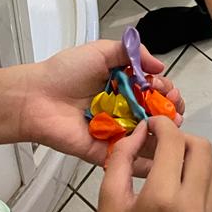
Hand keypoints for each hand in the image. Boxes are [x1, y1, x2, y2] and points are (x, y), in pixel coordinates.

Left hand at [25, 40, 183, 171]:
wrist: (37, 98)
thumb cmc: (65, 72)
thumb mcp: (100, 51)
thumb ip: (130, 52)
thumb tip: (159, 65)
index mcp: (122, 84)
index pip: (153, 88)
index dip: (165, 89)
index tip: (167, 89)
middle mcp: (122, 108)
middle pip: (155, 112)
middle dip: (170, 110)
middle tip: (174, 108)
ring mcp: (116, 132)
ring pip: (148, 136)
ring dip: (164, 134)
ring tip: (172, 127)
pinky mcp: (107, 153)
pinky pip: (130, 159)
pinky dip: (148, 160)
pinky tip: (163, 154)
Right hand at [96, 117, 211, 211]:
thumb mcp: (108, 204)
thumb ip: (121, 160)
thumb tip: (139, 132)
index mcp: (162, 198)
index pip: (173, 140)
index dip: (161, 124)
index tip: (152, 126)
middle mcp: (193, 209)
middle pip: (202, 149)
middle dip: (182, 140)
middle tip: (164, 148)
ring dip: (200, 163)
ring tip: (178, 171)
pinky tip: (191, 195)